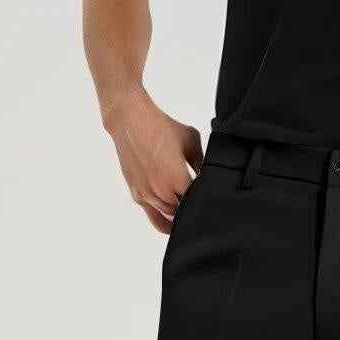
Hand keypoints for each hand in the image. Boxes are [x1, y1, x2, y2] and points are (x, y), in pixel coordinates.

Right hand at [101, 87, 203, 233]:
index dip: (204, 201)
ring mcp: (148, 195)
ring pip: (169, 219)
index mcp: (178, 180)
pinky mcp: (137, 195)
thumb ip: (202, 162)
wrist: (131, 120)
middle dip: (191, 209)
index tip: (208, 198)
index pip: (197, 202)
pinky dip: (164, 219)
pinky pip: (154, 218)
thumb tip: (208, 177)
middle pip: (183, 214)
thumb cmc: (160, 127)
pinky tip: (172, 218)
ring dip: (178, 216)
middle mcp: (162, 192)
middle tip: (198, 205)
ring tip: (186, 211)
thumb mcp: (191, 140)